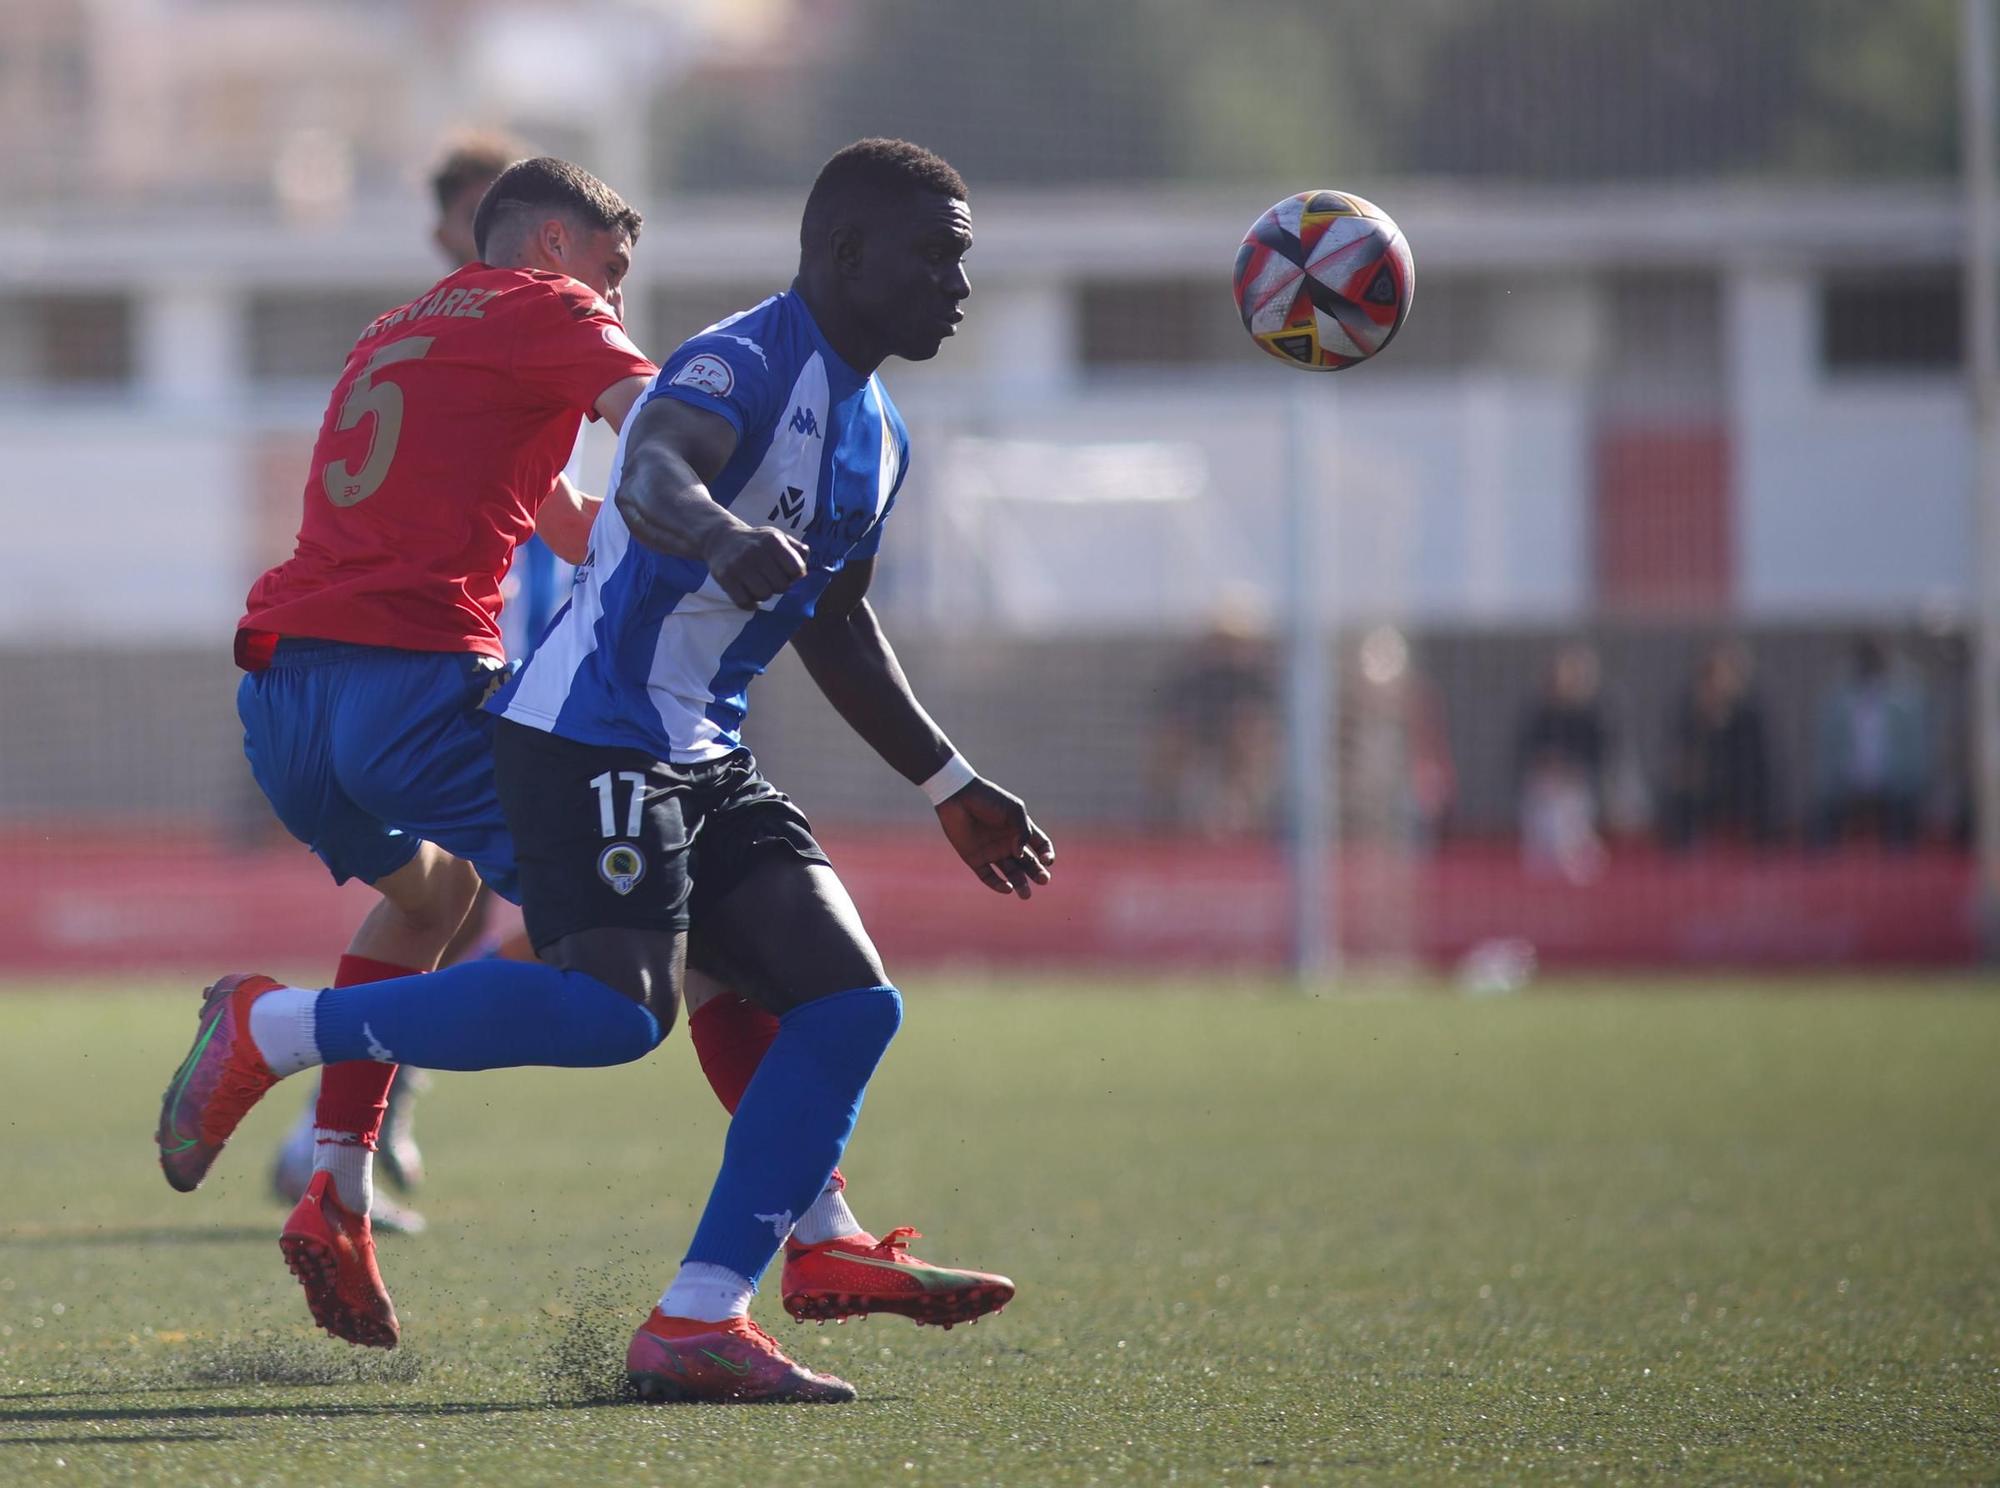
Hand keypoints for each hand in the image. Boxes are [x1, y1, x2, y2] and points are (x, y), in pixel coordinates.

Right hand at [702, 524, 808, 607]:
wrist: (721, 539)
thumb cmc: (757, 542)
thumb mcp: (778, 537)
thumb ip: (797, 550)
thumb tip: (803, 573)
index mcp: (773, 540)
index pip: (796, 570)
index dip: (794, 575)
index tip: (786, 572)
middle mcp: (756, 551)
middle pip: (781, 586)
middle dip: (778, 586)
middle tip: (769, 579)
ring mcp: (739, 565)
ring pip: (764, 595)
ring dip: (764, 594)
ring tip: (758, 584)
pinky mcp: (725, 577)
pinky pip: (744, 603)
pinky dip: (750, 604)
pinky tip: (748, 594)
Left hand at [936, 779, 1055, 898]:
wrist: (959, 797)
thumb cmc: (988, 799)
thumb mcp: (1013, 810)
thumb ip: (1023, 831)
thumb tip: (1020, 854)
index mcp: (1020, 829)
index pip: (1040, 846)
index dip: (1047, 854)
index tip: (1047, 860)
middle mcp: (1008, 843)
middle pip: (1028, 864)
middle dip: (1037, 873)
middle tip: (1043, 880)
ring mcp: (992, 852)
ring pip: (1011, 874)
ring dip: (1020, 884)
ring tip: (1025, 894)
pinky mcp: (976, 859)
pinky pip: (989, 877)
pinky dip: (998, 884)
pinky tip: (1006, 888)